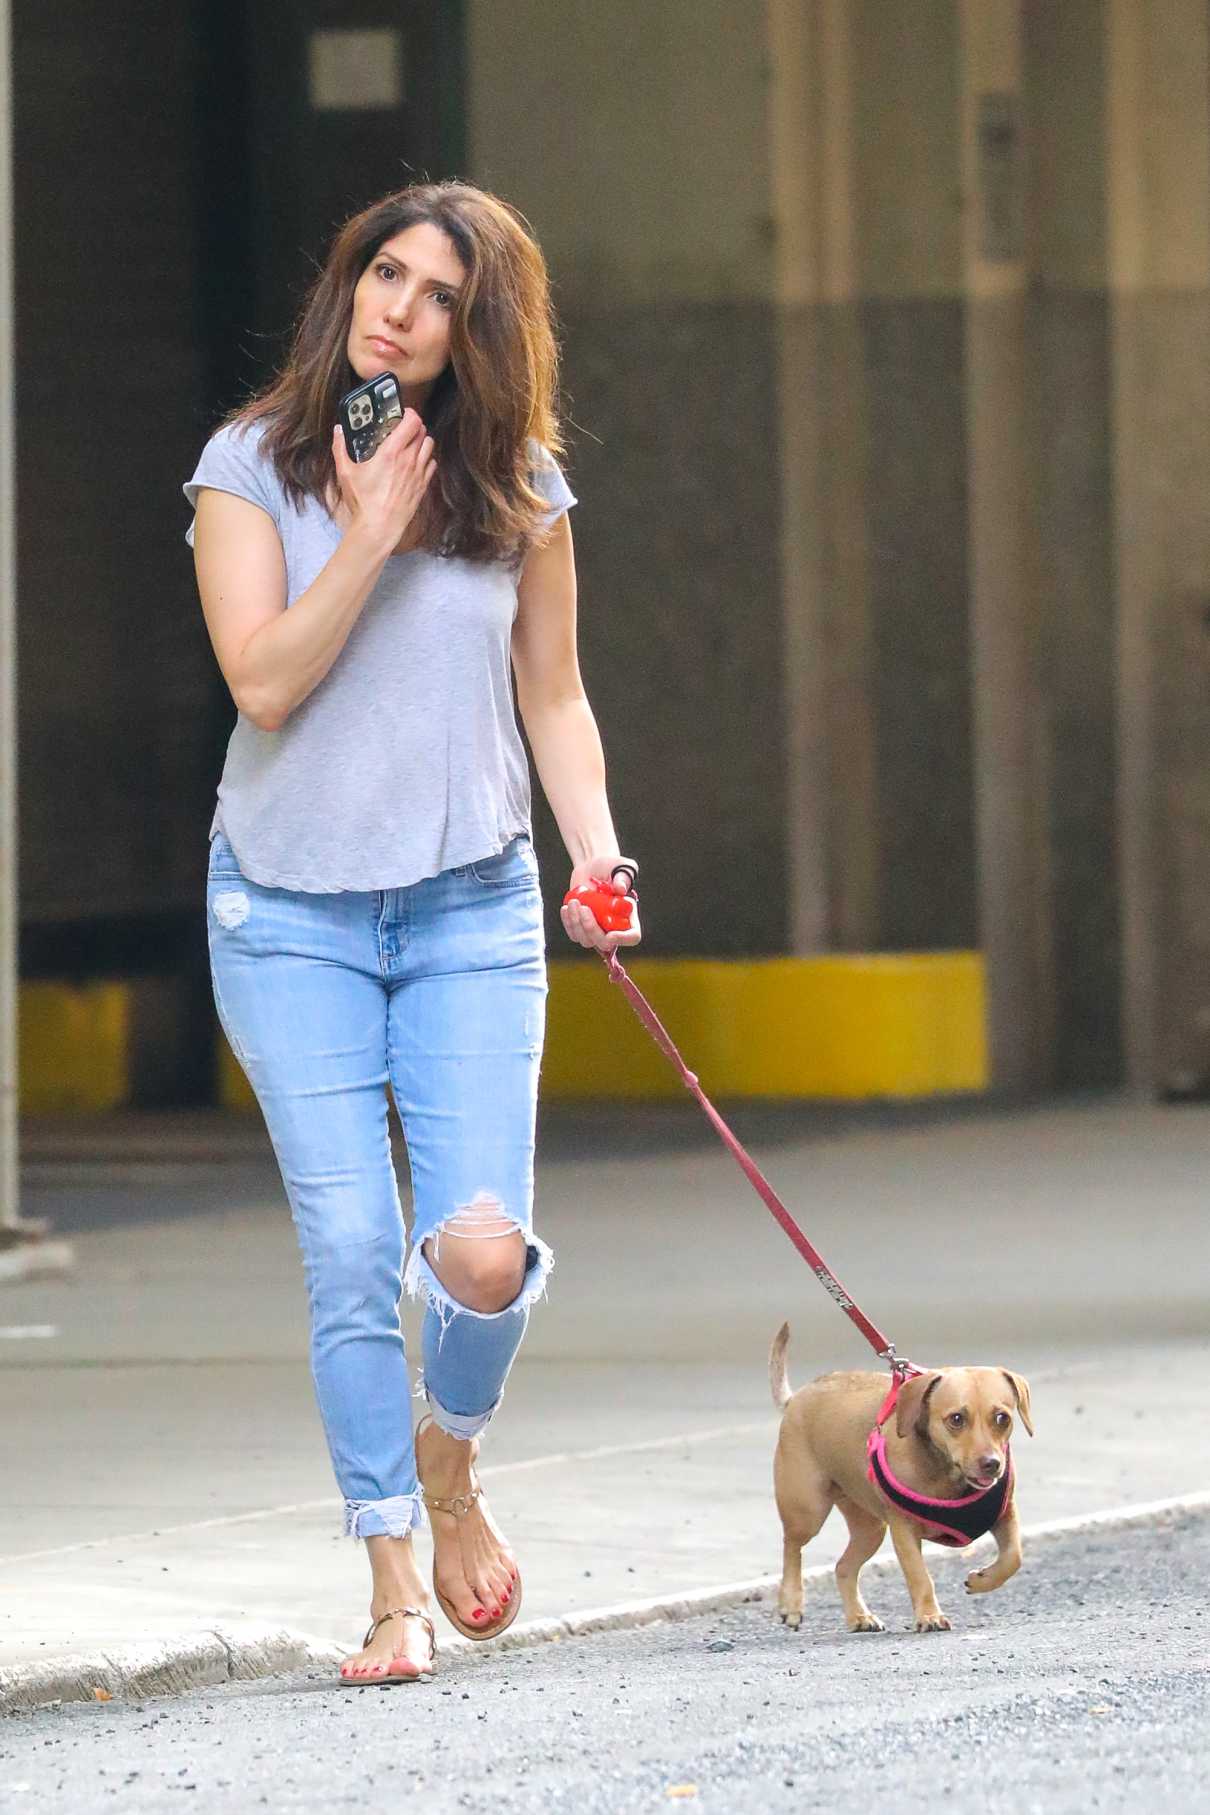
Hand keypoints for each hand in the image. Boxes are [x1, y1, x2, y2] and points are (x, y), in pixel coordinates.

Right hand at [332, 409, 435, 550]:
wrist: (379, 527)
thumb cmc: (363, 502)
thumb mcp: (345, 472)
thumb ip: (340, 448)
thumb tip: (338, 432)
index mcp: (390, 452)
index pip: (411, 422)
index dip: (409, 413)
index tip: (403, 413)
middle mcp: (408, 460)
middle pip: (422, 431)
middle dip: (414, 426)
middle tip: (404, 428)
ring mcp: (418, 473)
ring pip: (429, 445)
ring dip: (422, 440)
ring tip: (411, 443)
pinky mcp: (422, 486)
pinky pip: (431, 464)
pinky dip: (426, 459)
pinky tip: (416, 462)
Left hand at [559, 856, 641, 954]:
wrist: (593, 867)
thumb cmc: (611, 866)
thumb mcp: (622, 867)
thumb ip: (623, 877)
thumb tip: (620, 889)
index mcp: (629, 917)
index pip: (632, 936)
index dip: (623, 939)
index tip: (610, 934)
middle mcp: (614, 927)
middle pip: (605, 943)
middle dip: (591, 929)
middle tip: (584, 908)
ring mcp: (597, 929)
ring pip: (587, 941)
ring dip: (577, 924)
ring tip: (574, 902)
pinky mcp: (582, 927)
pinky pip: (574, 934)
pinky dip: (569, 923)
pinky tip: (566, 907)